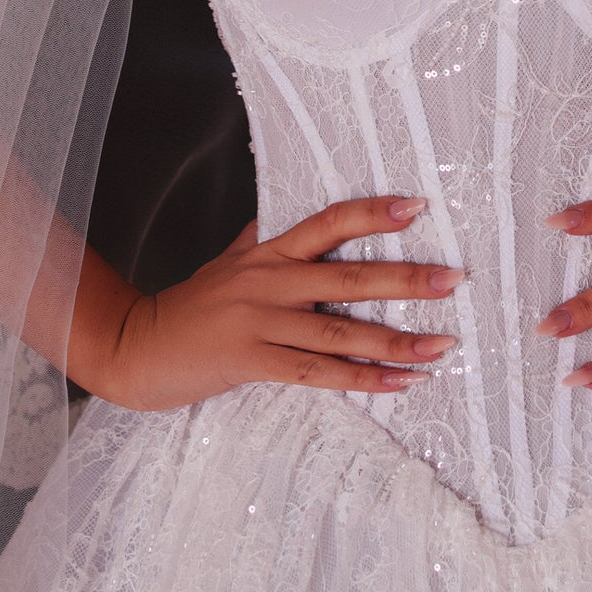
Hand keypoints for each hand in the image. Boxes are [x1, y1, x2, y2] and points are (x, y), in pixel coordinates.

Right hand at [74, 198, 459, 413]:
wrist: (137, 346)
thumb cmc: (192, 304)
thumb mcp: (231, 260)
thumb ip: (267, 238)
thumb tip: (298, 210)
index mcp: (268, 251)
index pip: (328, 222)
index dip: (372, 212)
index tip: (418, 206)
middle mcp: (268, 281)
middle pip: (347, 276)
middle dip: (405, 279)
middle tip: (454, 278)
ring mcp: (259, 321)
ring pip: (339, 331)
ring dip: (396, 341)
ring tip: (442, 346)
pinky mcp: (251, 361)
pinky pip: (317, 373)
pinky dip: (363, 379)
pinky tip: (400, 385)